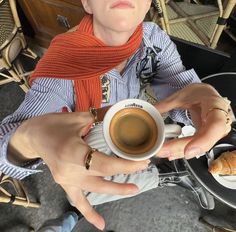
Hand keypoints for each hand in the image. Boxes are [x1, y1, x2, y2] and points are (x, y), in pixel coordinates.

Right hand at [9, 112, 148, 229]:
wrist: (33, 136)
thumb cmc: (53, 124)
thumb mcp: (77, 117)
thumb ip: (100, 116)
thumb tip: (119, 111)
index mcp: (73, 152)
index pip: (105, 164)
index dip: (126, 165)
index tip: (142, 160)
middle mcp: (70, 170)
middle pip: (103, 176)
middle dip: (126, 172)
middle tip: (143, 167)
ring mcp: (67, 180)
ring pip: (95, 190)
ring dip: (116, 190)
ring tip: (134, 189)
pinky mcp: (65, 184)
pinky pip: (78, 201)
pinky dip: (90, 213)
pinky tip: (101, 225)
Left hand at [155, 83, 231, 159]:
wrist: (207, 96)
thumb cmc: (200, 93)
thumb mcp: (183, 94)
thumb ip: (167, 104)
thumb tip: (151, 111)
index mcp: (216, 105)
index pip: (215, 126)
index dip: (203, 141)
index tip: (187, 151)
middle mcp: (219, 121)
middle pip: (205, 140)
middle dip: (183, 148)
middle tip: (164, 151)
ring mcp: (214, 131)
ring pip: (199, 146)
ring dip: (180, 151)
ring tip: (163, 152)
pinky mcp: (206, 137)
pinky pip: (195, 145)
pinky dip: (182, 150)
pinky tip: (171, 153)